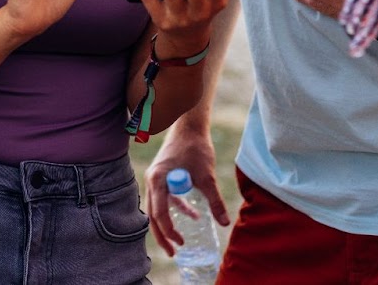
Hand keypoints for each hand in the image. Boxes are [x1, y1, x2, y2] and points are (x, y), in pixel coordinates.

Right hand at [144, 127, 228, 254]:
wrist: (190, 125)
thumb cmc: (195, 148)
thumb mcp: (207, 176)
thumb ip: (214, 200)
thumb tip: (225, 222)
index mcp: (158, 180)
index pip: (159, 213)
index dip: (169, 231)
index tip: (180, 243)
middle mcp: (152, 180)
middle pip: (153, 214)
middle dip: (162, 235)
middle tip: (173, 253)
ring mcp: (156, 178)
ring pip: (157, 208)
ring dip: (167, 224)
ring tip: (178, 242)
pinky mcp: (163, 175)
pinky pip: (166, 198)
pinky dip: (177, 208)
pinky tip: (193, 216)